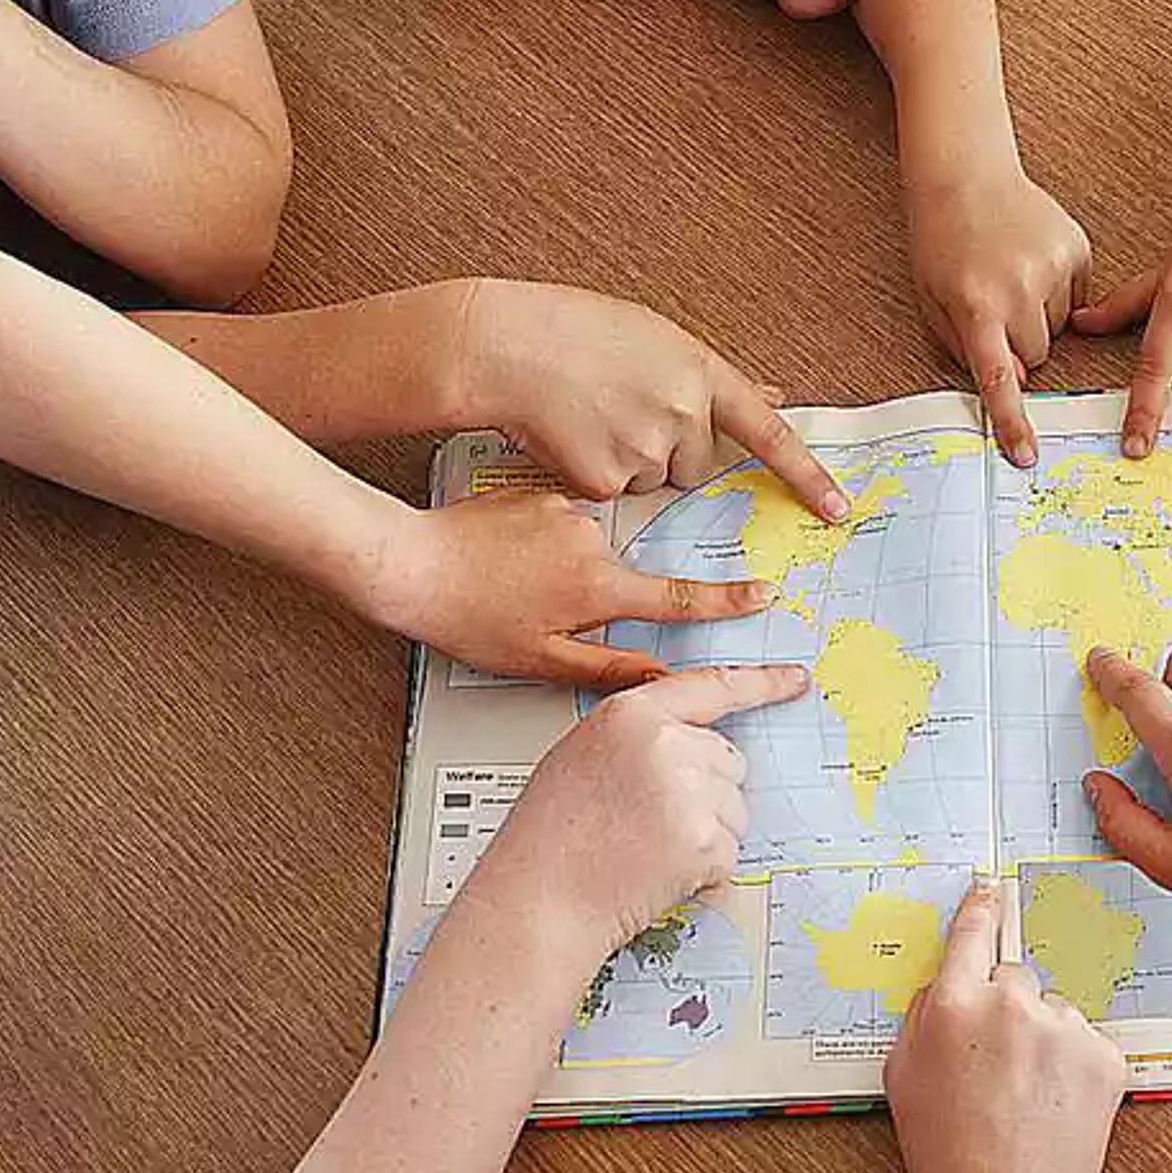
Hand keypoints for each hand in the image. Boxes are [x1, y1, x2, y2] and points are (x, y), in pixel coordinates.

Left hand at [378, 491, 775, 687]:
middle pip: (622, 576)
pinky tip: (504, 560)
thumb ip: (608, 670)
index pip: (678, 598)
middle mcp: (591, 542)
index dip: (727, 600)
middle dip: (593, 597)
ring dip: (563, 572)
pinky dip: (543, 544)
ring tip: (509, 586)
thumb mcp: (539, 662)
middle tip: (533, 611)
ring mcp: (567, 511)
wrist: (408, 562)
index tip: (763, 594)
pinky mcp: (541, 492)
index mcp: (597, 587)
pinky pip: (561, 523)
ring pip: (589, 550)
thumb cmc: (466, 617)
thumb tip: (658, 680)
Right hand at [438, 282, 843, 512]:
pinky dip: (593, 475)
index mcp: (701, 372)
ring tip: (590, 415)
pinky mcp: (606, 480)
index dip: (807, 476)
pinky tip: (570, 435)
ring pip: (653, 482)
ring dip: (628, 462)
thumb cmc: (576, 331)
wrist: (507, 343)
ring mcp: (647, 449)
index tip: (839, 511)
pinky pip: (614, 495)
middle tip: (623, 411)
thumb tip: (774, 392)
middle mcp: (684, 413)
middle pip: (698, 465)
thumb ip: (713, 377)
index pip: (769, 433)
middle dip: (669, 451)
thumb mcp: (657, 338)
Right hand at [472, 663, 804, 956]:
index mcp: (630, 715)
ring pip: (736, 810)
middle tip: (650, 823)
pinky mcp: (704, 842)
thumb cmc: (551, 837)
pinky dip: (704, 870)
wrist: (539, 899)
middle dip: (707, 793)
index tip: (793, 680)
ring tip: (646, 849)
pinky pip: (729, 853)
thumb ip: (639, 738)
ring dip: (706, 834)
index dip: (761, 684)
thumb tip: (693, 746)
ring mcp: (688, 792)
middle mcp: (664, 744)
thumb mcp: (584, 756)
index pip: (712, 687)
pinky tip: (657, 872)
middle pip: (729, 761)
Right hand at [887, 880, 1128, 1172]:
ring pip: (1053, 1012)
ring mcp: (1064, 1027)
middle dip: (1006, 1009)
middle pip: (1013, 978)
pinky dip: (1074, 1068)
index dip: (980, 908)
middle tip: (995, 1067)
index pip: (971, 931)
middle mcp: (1011, 1003)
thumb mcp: (903, 1078)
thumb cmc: (947, 1155)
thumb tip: (947, 980)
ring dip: (1043, 1040)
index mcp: (954, 1004)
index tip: (990, 889)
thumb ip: (922, 1016)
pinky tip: (1054, 1107)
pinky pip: (1085, 1042)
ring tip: (1026, 1099)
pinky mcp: (1105, 1056)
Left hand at [907, 161, 1092, 464]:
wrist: (965, 175)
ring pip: (1059, 329)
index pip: (999, 378)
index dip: (1012, 421)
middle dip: (1022, 346)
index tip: (1026, 455)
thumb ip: (965, 349)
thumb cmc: (941, 243)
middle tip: (997, 310)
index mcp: (975, 306)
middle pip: (1038, 357)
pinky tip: (1032, 261)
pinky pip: (1077, 297)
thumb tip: (1017, 382)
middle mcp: (1018, 289)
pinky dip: (1058, 290)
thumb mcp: (933, 301)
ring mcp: (1052, 267)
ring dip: (1039, 317)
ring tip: (1013, 276)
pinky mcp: (1076, 249)